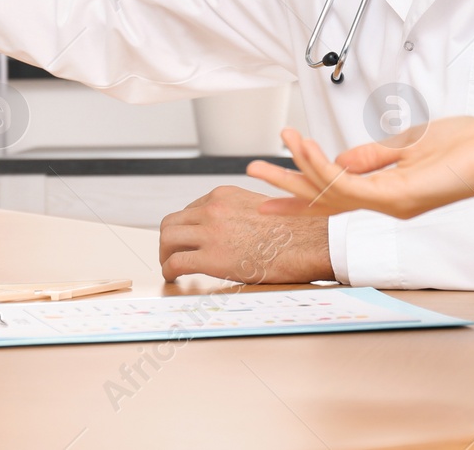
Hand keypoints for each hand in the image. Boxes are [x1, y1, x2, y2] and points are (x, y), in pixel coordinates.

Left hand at [158, 186, 331, 283]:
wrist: (308, 244)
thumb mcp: (262, 207)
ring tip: (170, 266)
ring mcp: (209, 231)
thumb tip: (234, 229)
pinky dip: (169, 271)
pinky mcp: (210, 257)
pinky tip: (174, 278)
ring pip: (167, 238)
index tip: (189, 240)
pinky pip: (176, 262)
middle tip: (171, 253)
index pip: (191, 209)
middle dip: (169, 239)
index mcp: (225, 194)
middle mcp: (213, 208)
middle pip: (172, 221)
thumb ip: (240, 212)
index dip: (187, 228)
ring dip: (165, 254)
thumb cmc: (294, 231)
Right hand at [246, 120, 473, 220]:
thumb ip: (373, 154)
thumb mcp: (409, 144)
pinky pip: (348, 184)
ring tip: (273, 150)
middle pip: (324, 198)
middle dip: (286, 187)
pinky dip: (322, 165)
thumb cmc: (465, 146)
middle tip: (252, 173)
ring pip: (330, 192)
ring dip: (298, 169)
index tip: (269, 191)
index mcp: (387, 191)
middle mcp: (384, 202)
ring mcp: (389, 203)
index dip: (301, 191)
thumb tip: (341, 160)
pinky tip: (305, 147)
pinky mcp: (395, 198)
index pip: (335, 193)